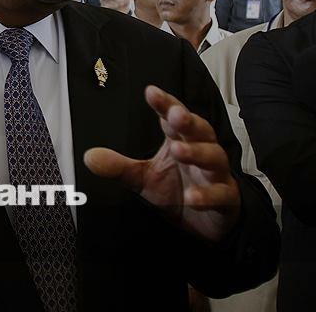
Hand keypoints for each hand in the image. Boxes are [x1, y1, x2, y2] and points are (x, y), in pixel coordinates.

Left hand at [83, 86, 239, 241]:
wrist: (207, 223)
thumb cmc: (178, 190)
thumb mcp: (143, 178)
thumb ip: (119, 166)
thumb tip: (89, 157)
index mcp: (182, 140)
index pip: (174, 117)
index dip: (165, 103)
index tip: (151, 91)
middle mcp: (202, 151)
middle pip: (200, 130)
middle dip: (188, 121)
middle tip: (175, 115)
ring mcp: (216, 174)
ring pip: (214, 157)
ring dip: (197, 153)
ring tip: (178, 151)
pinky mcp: (226, 198)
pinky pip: (220, 194)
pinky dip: (207, 195)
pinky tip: (192, 197)